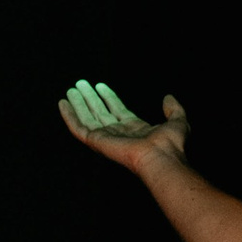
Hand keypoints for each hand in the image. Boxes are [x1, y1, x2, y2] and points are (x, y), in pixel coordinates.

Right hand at [58, 80, 190, 172]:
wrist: (160, 157)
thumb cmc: (170, 144)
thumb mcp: (178, 121)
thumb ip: (174, 109)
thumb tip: (168, 97)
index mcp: (135, 129)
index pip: (117, 110)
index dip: (109, 97)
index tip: (100, 85)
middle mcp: (118, 133)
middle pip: (100, 113)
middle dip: (91, 98)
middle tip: (81, 84)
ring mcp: (106, 138)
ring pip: (88, 118)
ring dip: (79, 104)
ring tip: (71, 89)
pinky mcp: (96, 141)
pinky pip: (78, 128)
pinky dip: (69, 116)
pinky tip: (63, 103)